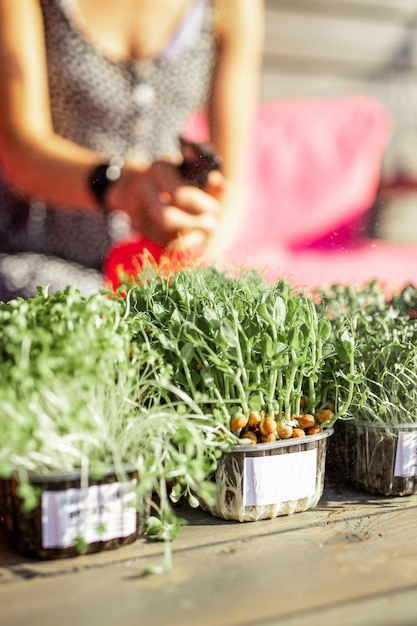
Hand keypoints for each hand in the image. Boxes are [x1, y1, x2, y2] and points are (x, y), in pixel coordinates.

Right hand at [108, 159, 224, 247]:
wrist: (133, 180)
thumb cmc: (172, 174)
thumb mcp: (190, 170)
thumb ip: (209, 179)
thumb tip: (227, 188)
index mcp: (159, 169)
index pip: (181, 194)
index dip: (202, 206)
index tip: (215, 210)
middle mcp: (143, 188)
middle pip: (167, 218)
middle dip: (193, 225)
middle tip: (212, 226)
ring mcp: (134, 208)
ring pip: (161, 233)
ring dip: (186, 238)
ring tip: (201, 234)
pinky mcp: (134, 224)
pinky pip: (157, 240)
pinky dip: (176, 242)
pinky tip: (189, 238)